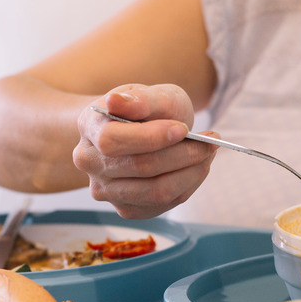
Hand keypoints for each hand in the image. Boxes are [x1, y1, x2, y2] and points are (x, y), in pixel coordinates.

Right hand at [73, 84, 217, 218]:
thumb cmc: (145, 110)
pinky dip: (187, 186)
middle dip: (183, 155)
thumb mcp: (148, 93)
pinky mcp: (126, 208)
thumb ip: (138, 99)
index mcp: (89, 126)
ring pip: (155, 191)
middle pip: (140, 167)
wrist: (140, 131)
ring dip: (191, 173)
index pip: (113, 140)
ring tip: (208, 154)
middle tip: (211, 142)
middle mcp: (89, 162)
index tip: (184, 129)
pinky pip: (162, 204)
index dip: (151, 137)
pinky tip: (196, 169)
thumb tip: (116, 102)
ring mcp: (105, 190)